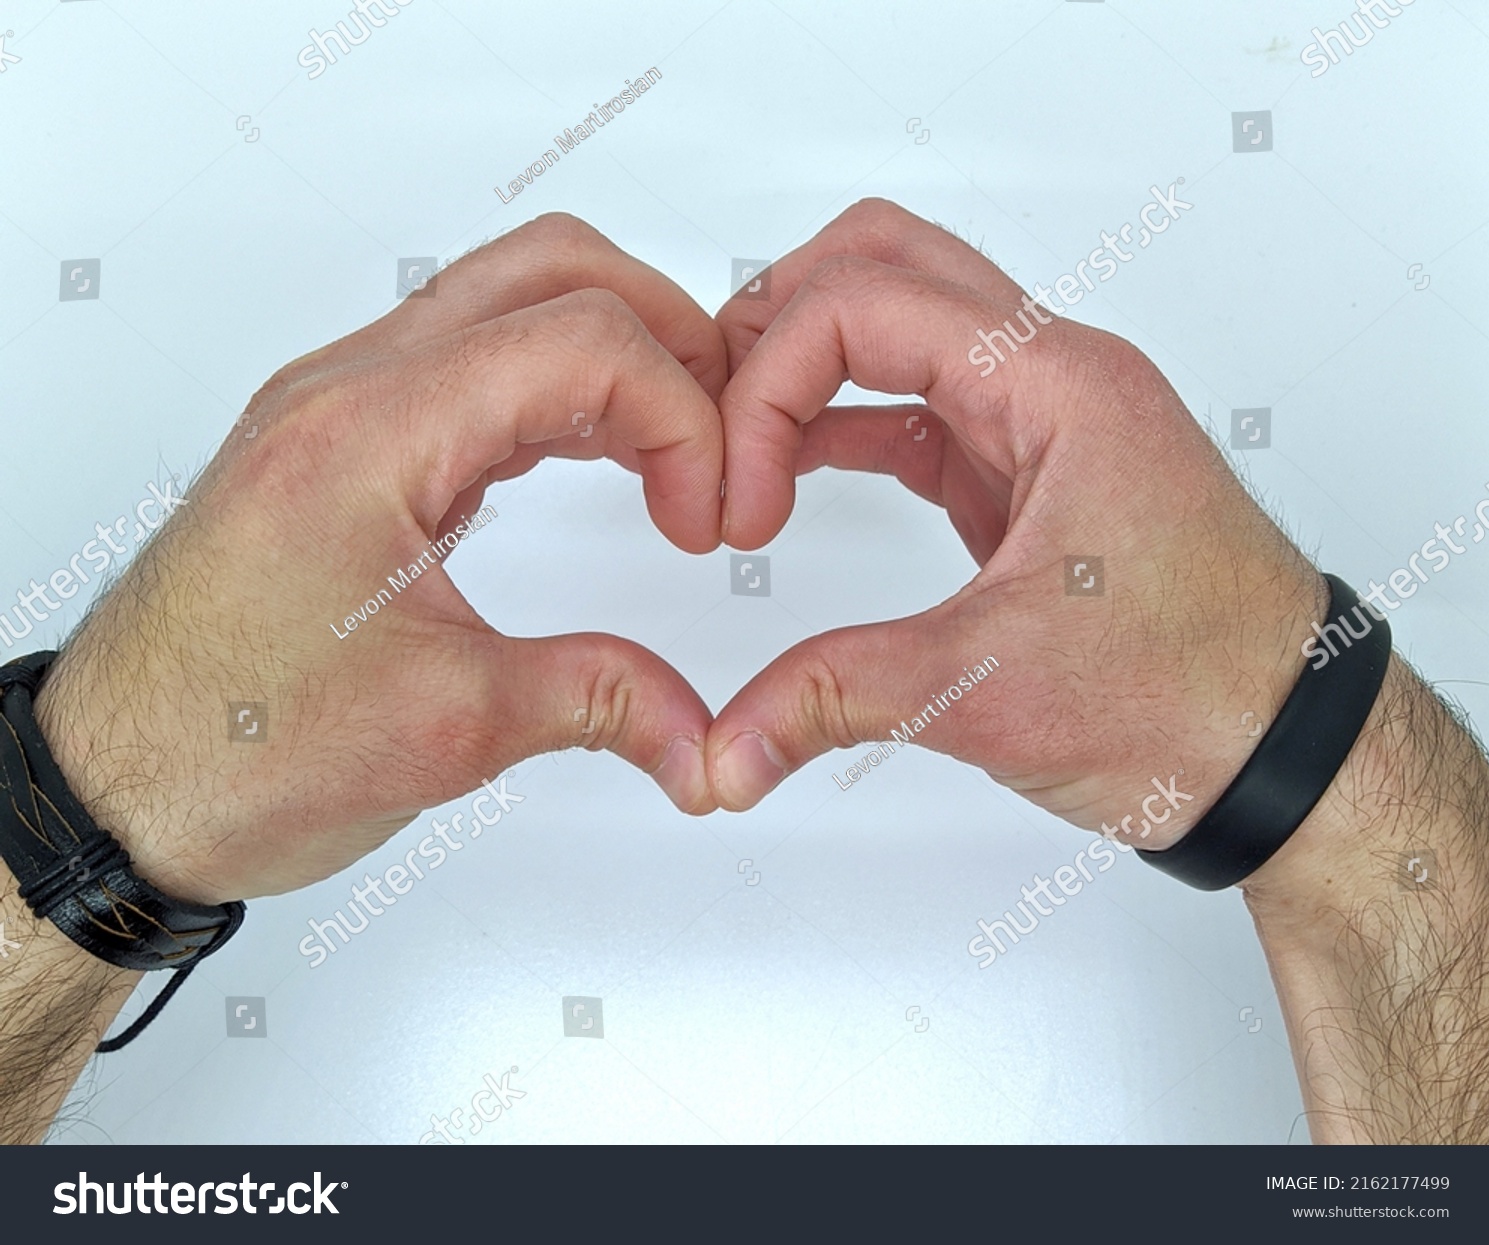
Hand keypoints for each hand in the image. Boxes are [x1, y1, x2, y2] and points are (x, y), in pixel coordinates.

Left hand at [32, 213, 726, 904]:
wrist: (114, 782)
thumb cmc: (227, 748)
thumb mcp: (444, 728)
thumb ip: (598, 701)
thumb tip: (702, 731)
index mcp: (368, 435)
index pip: (581, 340)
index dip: (683, 416)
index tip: (708, 514)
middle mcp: (347, 390)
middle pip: (553, 270)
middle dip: (667, 338)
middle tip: (721, 435)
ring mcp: (339, 405)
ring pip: (512, 298)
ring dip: (614, 354)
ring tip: (675, 450)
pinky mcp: (344, 441)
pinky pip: (472, 360)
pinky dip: (556, 388)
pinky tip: (597, 453)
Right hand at [705, 198, 1325, 850]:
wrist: (1286, 748)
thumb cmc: (1197, 693)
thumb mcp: (994, 689)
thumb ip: (839, 698)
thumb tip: (727, 745)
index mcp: (1058, 384)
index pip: (864, 303)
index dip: (767, 388)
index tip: (738, 506)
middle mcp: (1053, 374)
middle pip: (884, 262)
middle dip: (775, 322)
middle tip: (712, 409)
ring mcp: (1041, 418)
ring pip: (900, 323)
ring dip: (806, 365)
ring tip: (736, 444)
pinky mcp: (1025, 473)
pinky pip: (914, 406)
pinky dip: (841, 424)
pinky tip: (792, 473)